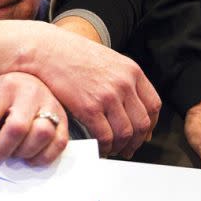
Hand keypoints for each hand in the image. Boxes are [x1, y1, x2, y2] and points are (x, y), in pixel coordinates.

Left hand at [0, 72, 68, 167]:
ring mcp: (51, 105)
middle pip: (17, 127)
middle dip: (1, 149)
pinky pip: (58, 144)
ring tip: (13, 152)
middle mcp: (30, 93)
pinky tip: (30, 155)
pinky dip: (41, 157)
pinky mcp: (64, 120)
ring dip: (23, 152)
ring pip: (41, 135)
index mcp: (5, 87)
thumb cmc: (8, 96)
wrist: (32, 77)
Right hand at [28, 28, 160, 158]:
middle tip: (128, 149)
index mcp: (132, 71)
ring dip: (119, 146)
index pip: (153, 105)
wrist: (47, 51)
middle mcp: (124, 84)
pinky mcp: (89, 107)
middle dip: (136, 141)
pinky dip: (104, 147)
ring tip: (112, 149)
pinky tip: (99, 147)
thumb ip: (122, 79)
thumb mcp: (107, 60)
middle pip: (141, 123)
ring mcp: (108, 96)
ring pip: (125, 133)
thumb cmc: (72, 55)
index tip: (143, 134)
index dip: (150, 125)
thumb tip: (130, 104)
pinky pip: (105, 136)